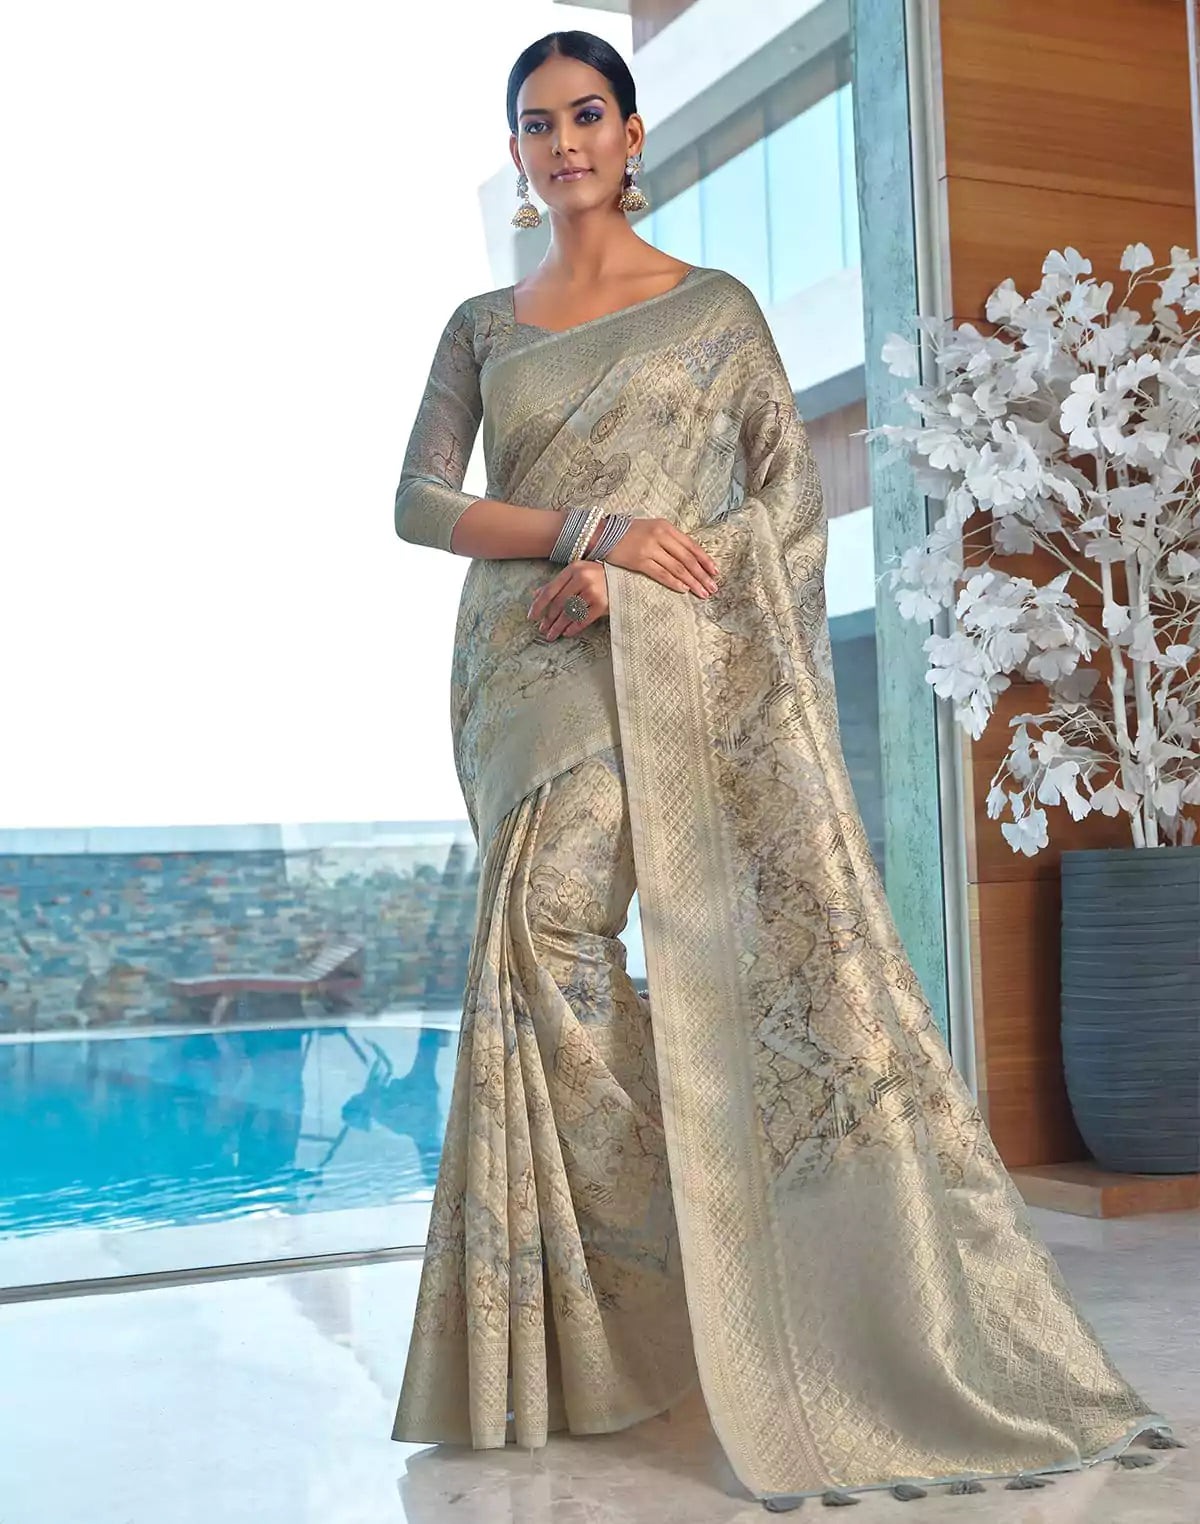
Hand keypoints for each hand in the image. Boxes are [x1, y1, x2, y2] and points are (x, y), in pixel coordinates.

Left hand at [527, 560, 609, 640]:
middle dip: (549, 619)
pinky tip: (567, 633)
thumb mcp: (577, 573)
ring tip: (552, 635)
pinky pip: (583, 619)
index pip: (550, 590)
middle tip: (542, 629)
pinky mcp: (603, 604)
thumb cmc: (598, 576)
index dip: (539, 605)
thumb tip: (536, 594)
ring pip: (570, 613)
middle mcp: (582, 579)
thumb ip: (557, 583)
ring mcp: (593, 592)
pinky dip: (573, 628)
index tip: (532, 617)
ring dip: (558, 626)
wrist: (625, 578)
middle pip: (559, 603)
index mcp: (573, 569)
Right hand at [603, 517, 718, 598]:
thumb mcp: (652, 529)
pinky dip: (674, 582)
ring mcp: (650, 548)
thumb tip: (688, 557)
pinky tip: (683, 589)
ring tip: (702, 593)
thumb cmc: (629, 533)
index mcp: (666, 527)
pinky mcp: (639, 560)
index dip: (705, 560)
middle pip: (687, 558)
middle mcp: (660, 536)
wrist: (603, 533)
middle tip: (713, 587)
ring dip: (692, 582)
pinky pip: (661, 573)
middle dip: (702, 574)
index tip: (715, 571)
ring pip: (677, 567)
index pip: (691, 545)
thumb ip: (669, 540)